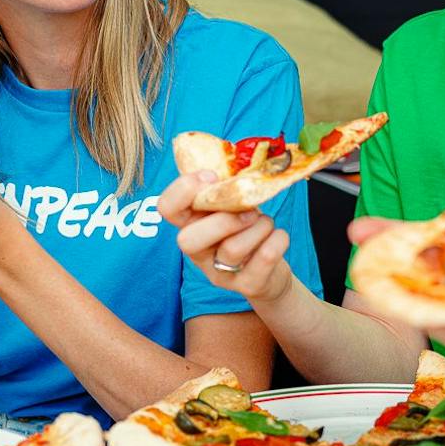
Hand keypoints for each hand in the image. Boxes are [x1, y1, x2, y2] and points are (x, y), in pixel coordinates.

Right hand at [160, 172, 294, 303]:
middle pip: (188, 240)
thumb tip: (234, 160)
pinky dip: (277, 240)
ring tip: (266, 222)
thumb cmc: (247, 229)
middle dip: (222, 220)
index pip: (166, 208)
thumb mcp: (232, 207)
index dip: (183, 190)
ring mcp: (220, 273)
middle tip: (248, 211)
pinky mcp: (248, 285)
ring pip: (232, 249)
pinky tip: (279, 235)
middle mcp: (199, 253)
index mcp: (190, 225)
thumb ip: (226, 188)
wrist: (270, 272)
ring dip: (258, 227)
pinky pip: (263, 259)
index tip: (211, 176)